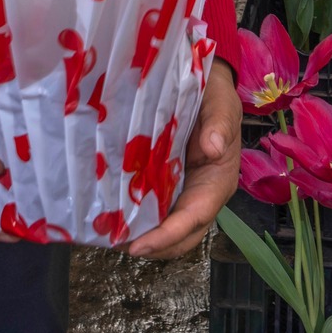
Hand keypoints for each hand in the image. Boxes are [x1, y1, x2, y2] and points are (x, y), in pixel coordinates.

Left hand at [127, 62, 240, 259]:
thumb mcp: (222, 105)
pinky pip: (156, 208)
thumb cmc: (217, 97)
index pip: (194, 218)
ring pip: (167, 227)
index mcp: (218, 182)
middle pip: (181, 235)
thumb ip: (219, 125)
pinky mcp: (170, 183)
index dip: (167, 236)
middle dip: (153, 247)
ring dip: (143, 237)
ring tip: (109, 237)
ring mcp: (186, 191)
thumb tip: (212, 148)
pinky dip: (138, 219)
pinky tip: (114, 216)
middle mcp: (202, 194)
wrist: (209, 85)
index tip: (139, 246)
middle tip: (116, 245)